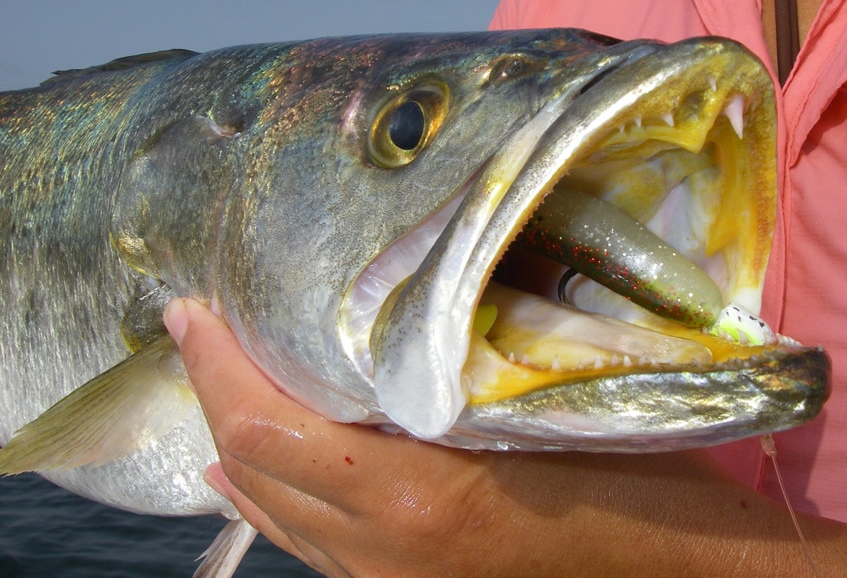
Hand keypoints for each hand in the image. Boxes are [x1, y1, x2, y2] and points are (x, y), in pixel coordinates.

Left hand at [163, 298, 846, 576]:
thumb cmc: (641, 485)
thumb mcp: (548, 413)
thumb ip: (461, 381)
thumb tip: (399, 326)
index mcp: (415, 499)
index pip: (272, 428)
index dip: (218, 368)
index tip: (188, 310)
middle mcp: (382, 556)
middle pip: (257, 471)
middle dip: (214, 398)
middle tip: (195, 334)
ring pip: (276, 520)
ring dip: (237, 450)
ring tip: (213, 392)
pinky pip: (313, 552)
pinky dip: (272, 504)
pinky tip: (256, 479)